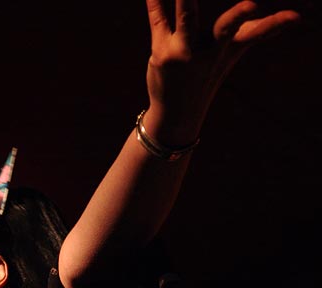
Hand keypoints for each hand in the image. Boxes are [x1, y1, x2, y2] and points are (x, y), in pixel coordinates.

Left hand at [144, 0, 300, 142]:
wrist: (176, 113)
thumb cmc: (207, 75)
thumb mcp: (233, 54)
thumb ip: (260, 32)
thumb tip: (294, 18)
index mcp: (229, 49)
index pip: (256, 35)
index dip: (274, 25)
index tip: (293, 18)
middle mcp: (209, 51)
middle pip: (225, 30)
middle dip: (237, 18)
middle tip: (251, 5)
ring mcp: (184, 51)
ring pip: (188, 19)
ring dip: (187, 1)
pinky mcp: (161, 51)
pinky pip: (158, 21)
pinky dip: (155, 3)